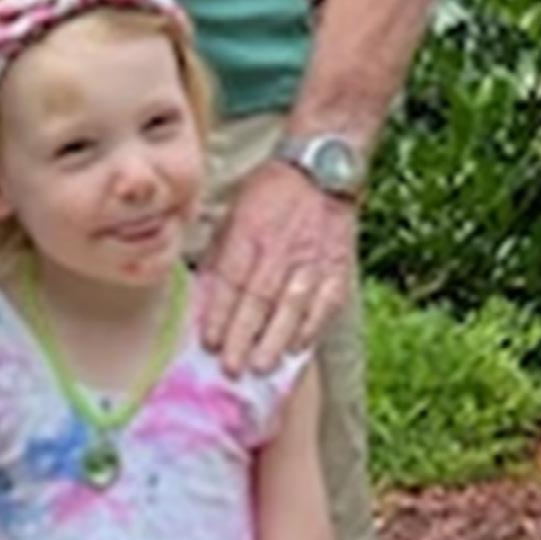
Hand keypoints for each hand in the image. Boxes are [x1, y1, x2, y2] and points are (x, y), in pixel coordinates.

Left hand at [197, 160, 356, 375]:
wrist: (320, 170)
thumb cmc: (269, 192)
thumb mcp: (234, 211)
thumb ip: (220, 251)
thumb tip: (203, 292)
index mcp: (249, 232)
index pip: (230, 279)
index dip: (219, 313)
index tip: (209, 342)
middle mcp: (279, 249)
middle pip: (258, 299)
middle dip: (242, 337)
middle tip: (230, 369)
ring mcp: (311, 260)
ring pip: (290, 307)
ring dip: (274, 341)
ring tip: (260, 368)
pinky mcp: (336, 268)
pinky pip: (323, 305)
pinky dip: (310, 328)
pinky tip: (297, 349)